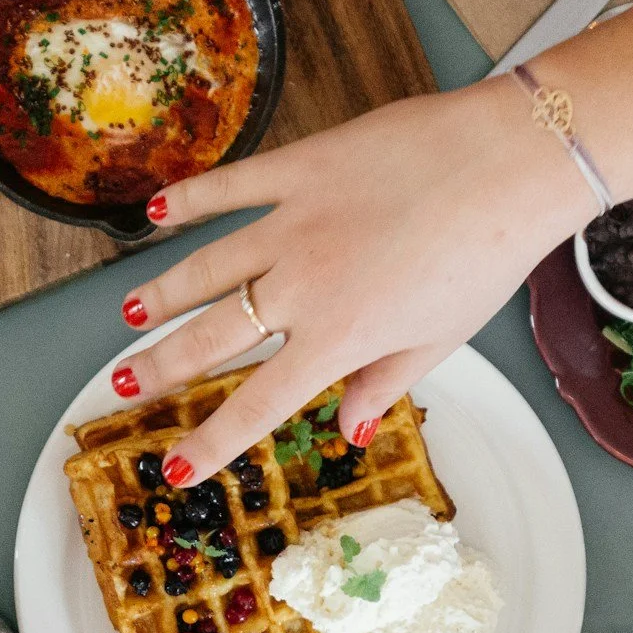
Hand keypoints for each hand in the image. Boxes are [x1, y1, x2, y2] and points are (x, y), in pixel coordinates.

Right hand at [111, 78, 593, 483]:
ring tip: (129, 315)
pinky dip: (190, 200)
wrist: (509, 163)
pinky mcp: (301, 168)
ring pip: (206, 266)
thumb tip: (351, 430)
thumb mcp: (442, 339)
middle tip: (123, 384)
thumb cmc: (488, 255)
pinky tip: (156, 213)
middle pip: (212, 337)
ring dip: (162, 293)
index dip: (211, 442)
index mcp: (339, 338)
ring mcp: (293, 223)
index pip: (257, 404)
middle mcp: (302, 287)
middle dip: (161, 367)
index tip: (174, 469)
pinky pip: (231, 187)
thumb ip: (386, 383)